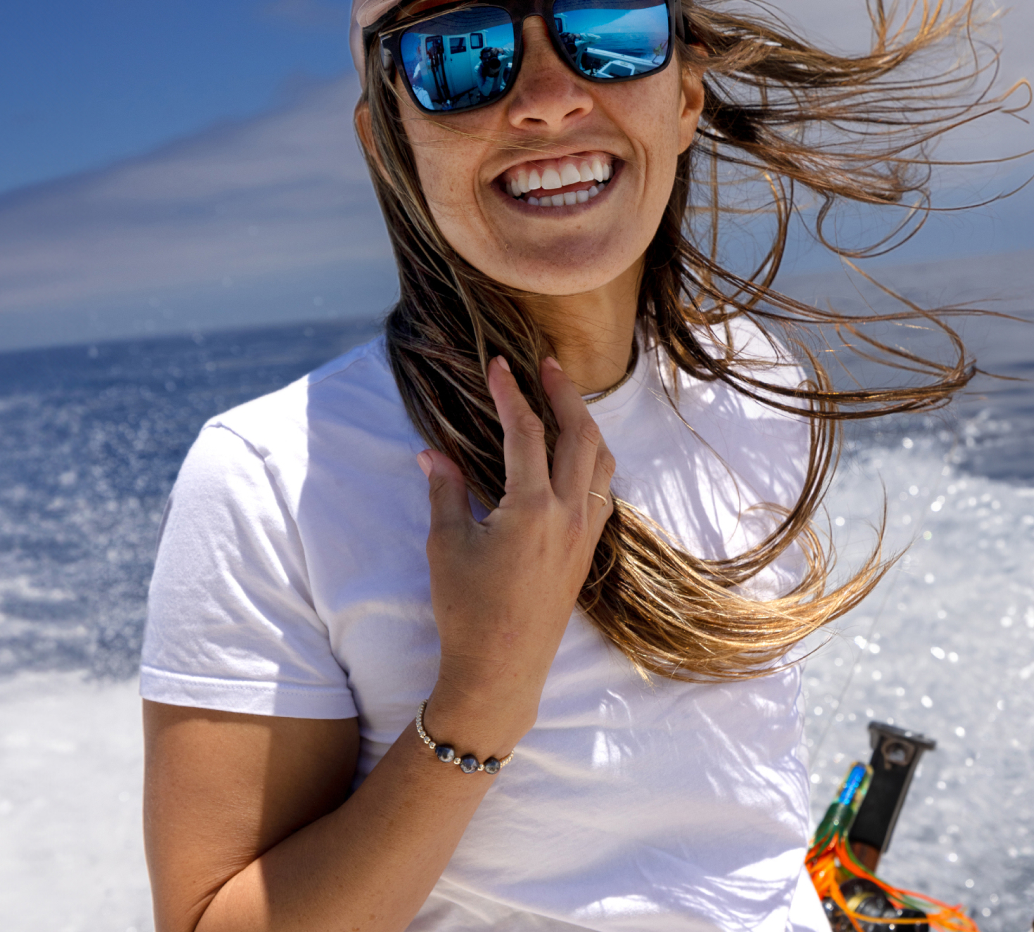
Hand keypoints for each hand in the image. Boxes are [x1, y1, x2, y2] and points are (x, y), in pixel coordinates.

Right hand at [416, 354, 616, 752]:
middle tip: (548, 366)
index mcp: (532, 508)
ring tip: (566, 401)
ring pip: (600, 463)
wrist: (501, 670)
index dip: (511, 393)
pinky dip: (592, 461)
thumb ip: (445, 492)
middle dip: (565, 395)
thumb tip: (432, 454)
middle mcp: (568, 516)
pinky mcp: (586, 553)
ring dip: (586, 425)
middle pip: (581, 436)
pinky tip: (575, 456)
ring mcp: (584, 535)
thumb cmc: (467, 610)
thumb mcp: (446, 545)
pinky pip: (600, 492)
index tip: (499, 363)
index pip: (524, 433)